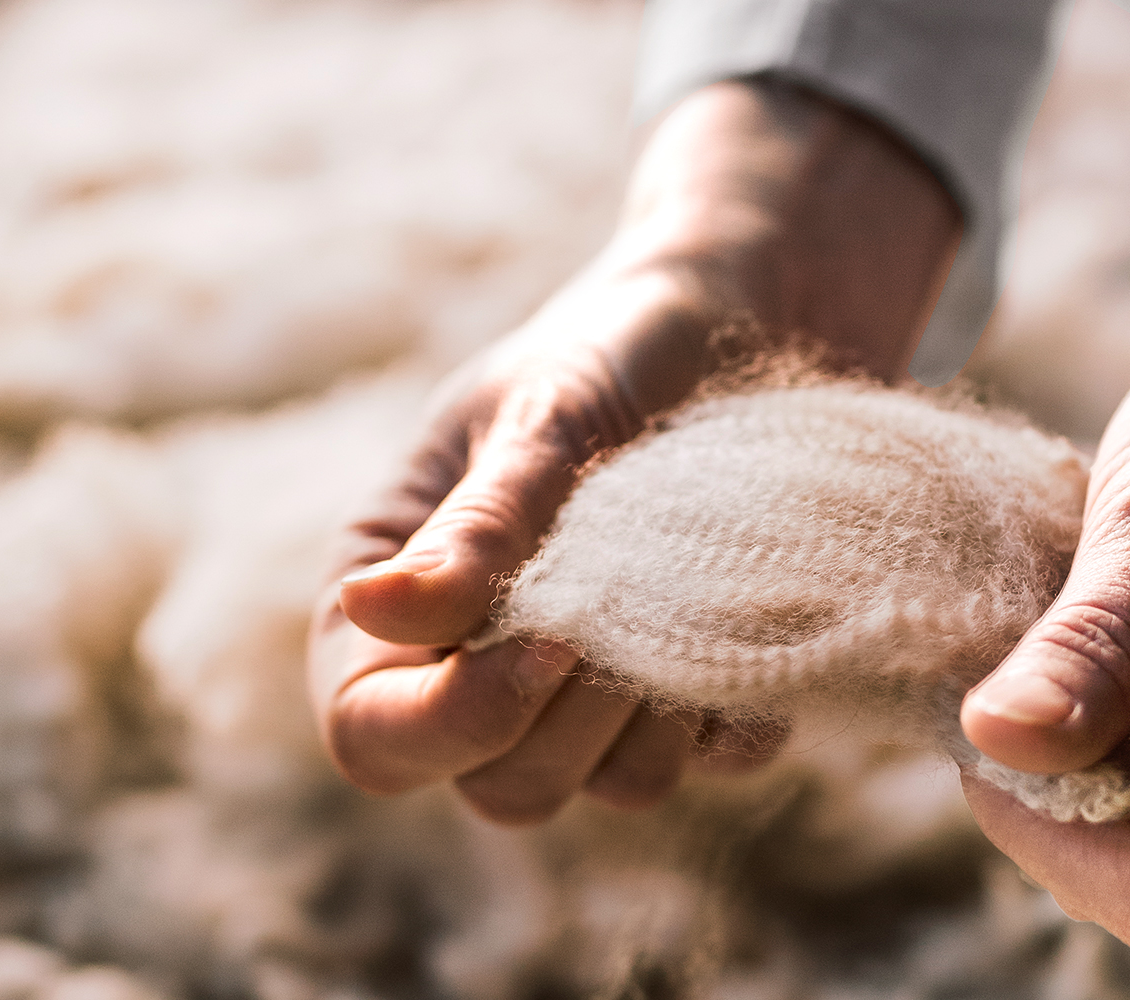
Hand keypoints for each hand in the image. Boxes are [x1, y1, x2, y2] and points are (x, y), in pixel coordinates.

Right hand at [308, 78, 960, 822]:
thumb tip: (373, 608)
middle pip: (500, 788)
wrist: (753, 308)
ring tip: (696, 595)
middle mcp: (488, 662)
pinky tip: (755, 610)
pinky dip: (741, 700)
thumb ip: (478, 523)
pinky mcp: (700, 686)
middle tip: (635, 607)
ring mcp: (598, 687)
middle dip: (569, 721)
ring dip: (661, 712)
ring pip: (616, 787)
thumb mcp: (543, 416)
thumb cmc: (622, 343)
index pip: (374, 737)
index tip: (553, 637)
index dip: (453, 722)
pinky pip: (719, 756)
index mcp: (399, 596)